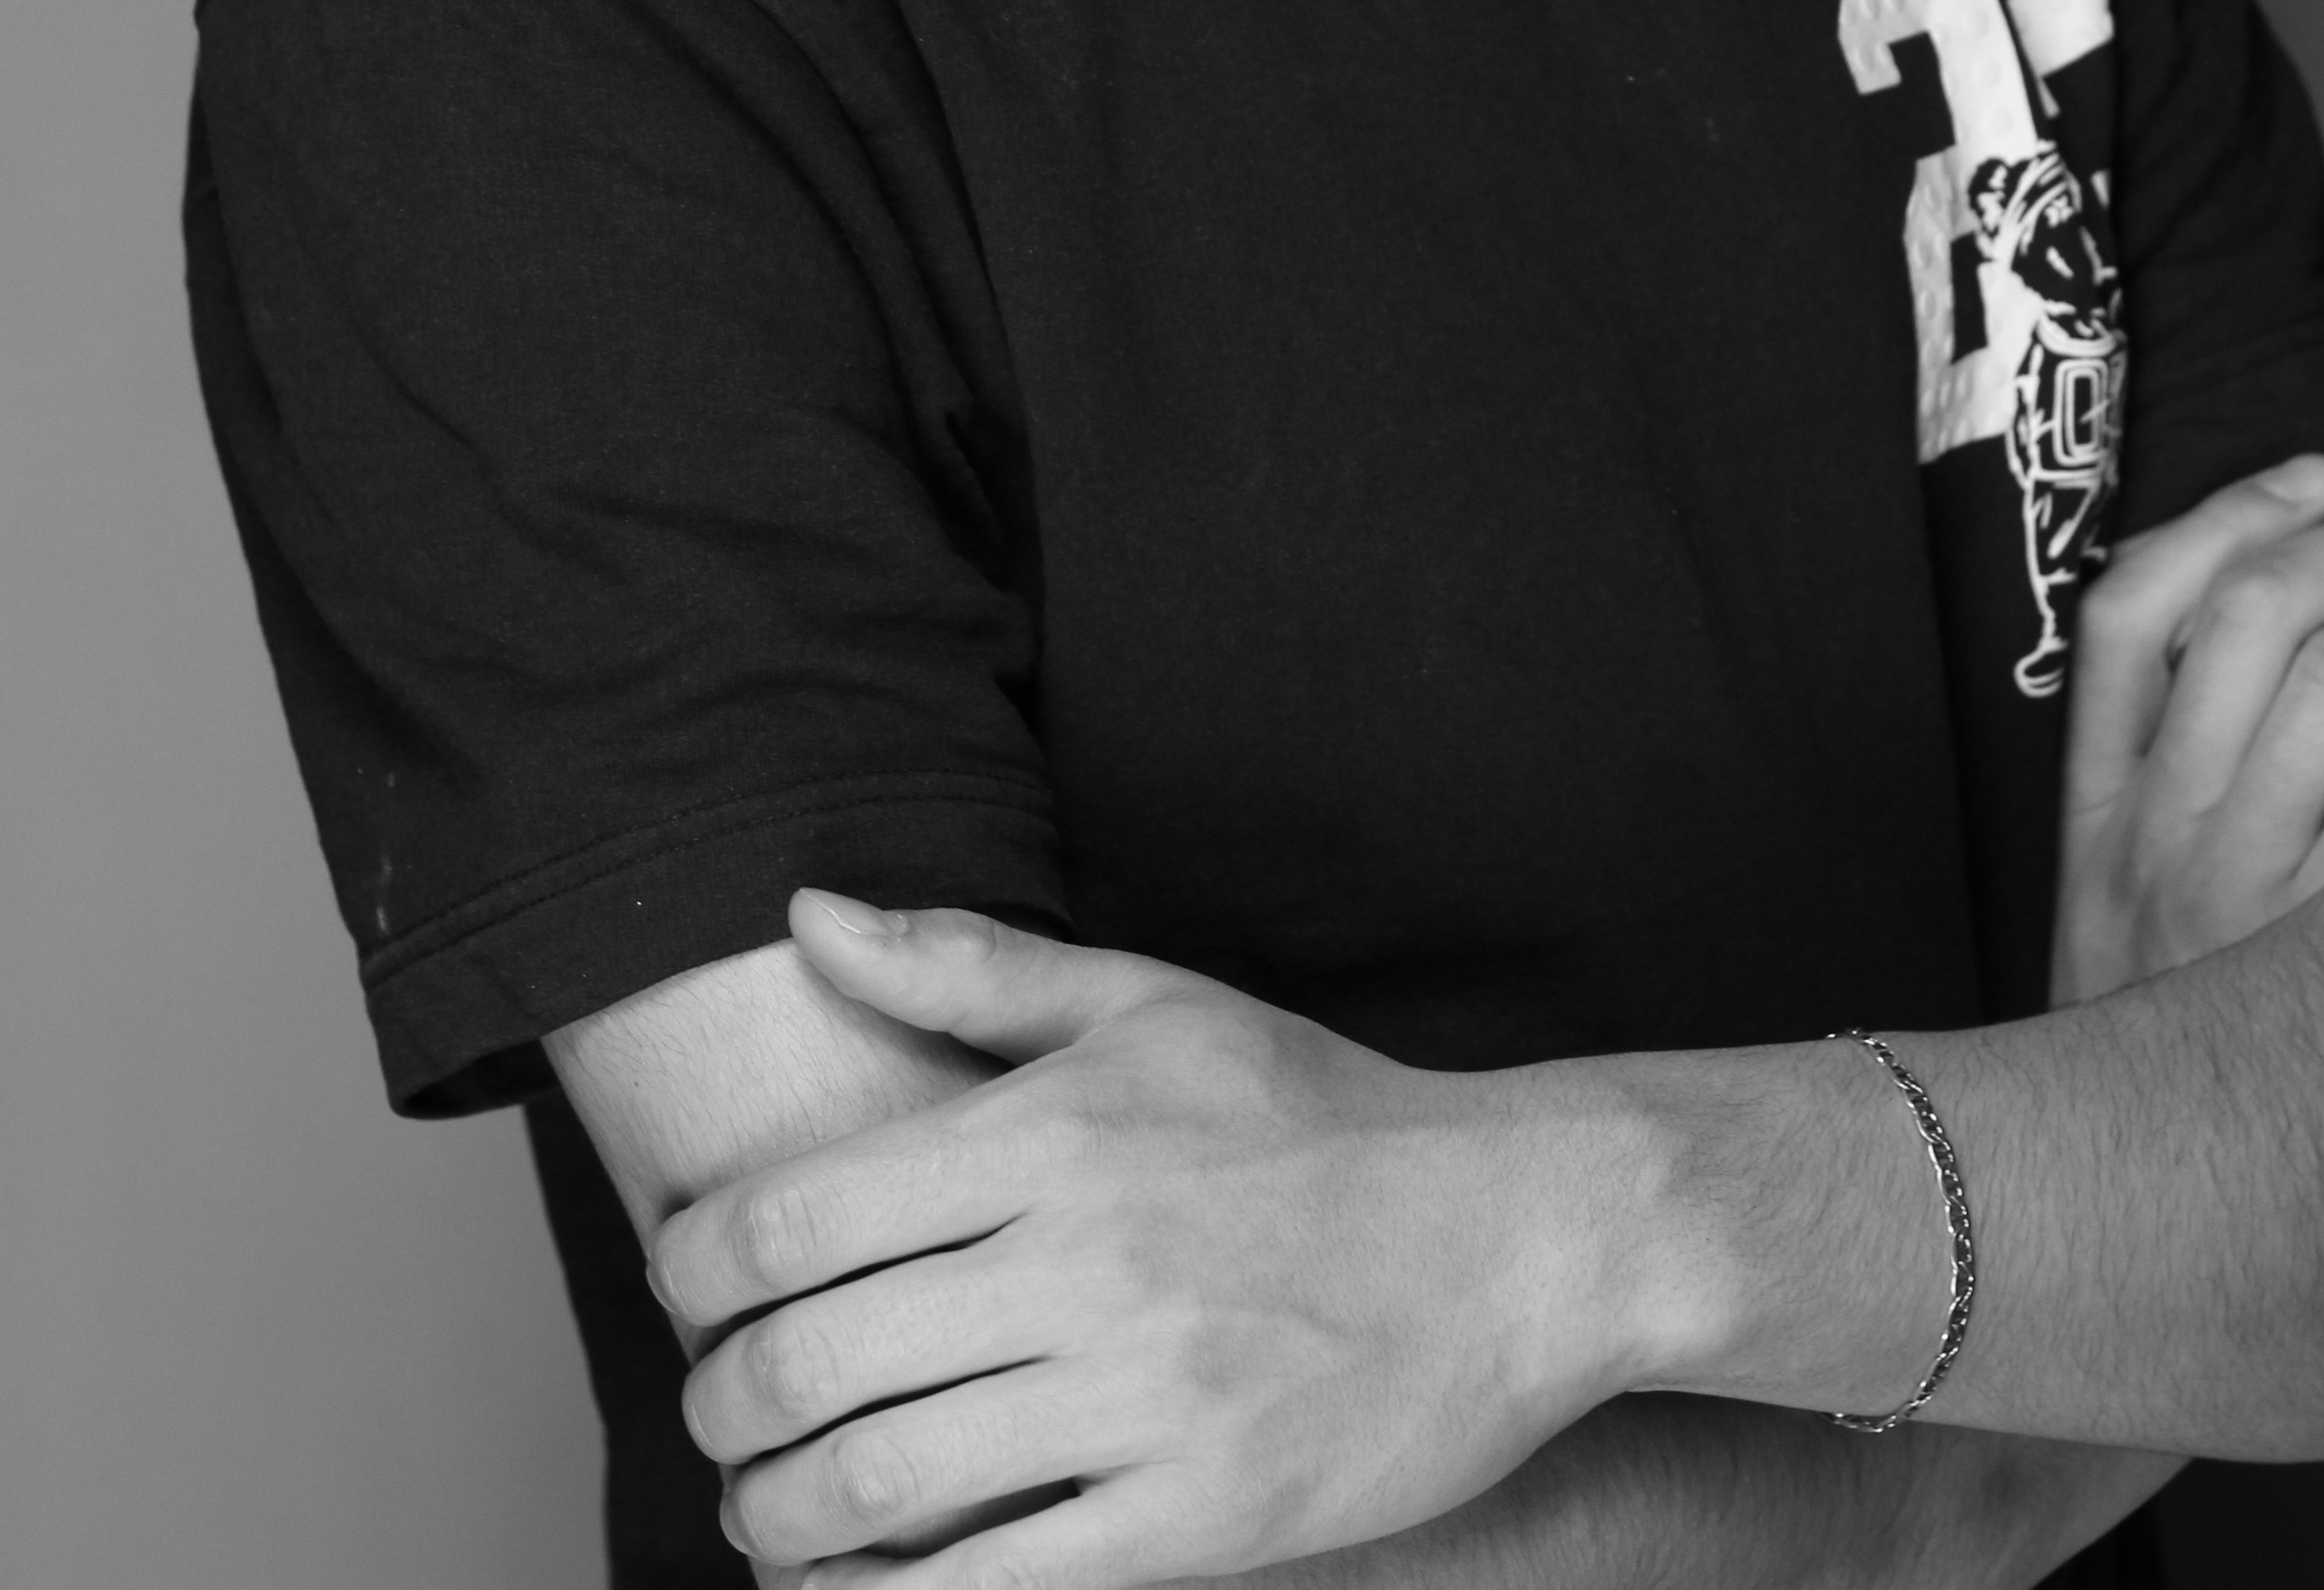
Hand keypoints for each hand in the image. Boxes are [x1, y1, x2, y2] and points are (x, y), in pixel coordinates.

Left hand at [655, 900, 1636, 1589]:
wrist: (1521, 1232)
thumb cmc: (1319, 1112)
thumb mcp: (1150, 1001)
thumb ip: (967, 964)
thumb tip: (804, 911)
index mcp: (1054, 1129)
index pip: (788, 1214)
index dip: (692, 1272)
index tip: (691, 1293)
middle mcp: (1082, 1258)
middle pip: (809, 1362)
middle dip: (719, 1408)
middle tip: (718, 1414)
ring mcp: (1142, 1395)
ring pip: (877, 1490)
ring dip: (776, 1517)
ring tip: (766, 1507)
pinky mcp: (1200, 1515)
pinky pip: (996, 1589)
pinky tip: (853, 1587)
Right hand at [2051, 445, 2323, 1002]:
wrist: (2127, 1233)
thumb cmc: (2159, 1050)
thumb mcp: (2107, 908)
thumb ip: (2156, 776)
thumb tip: (2261, 615)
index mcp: (2093, 807)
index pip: (2132, 607)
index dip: (2233, 514)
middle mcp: (2157, 832)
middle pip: (2263, 612)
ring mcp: (2241, 890)